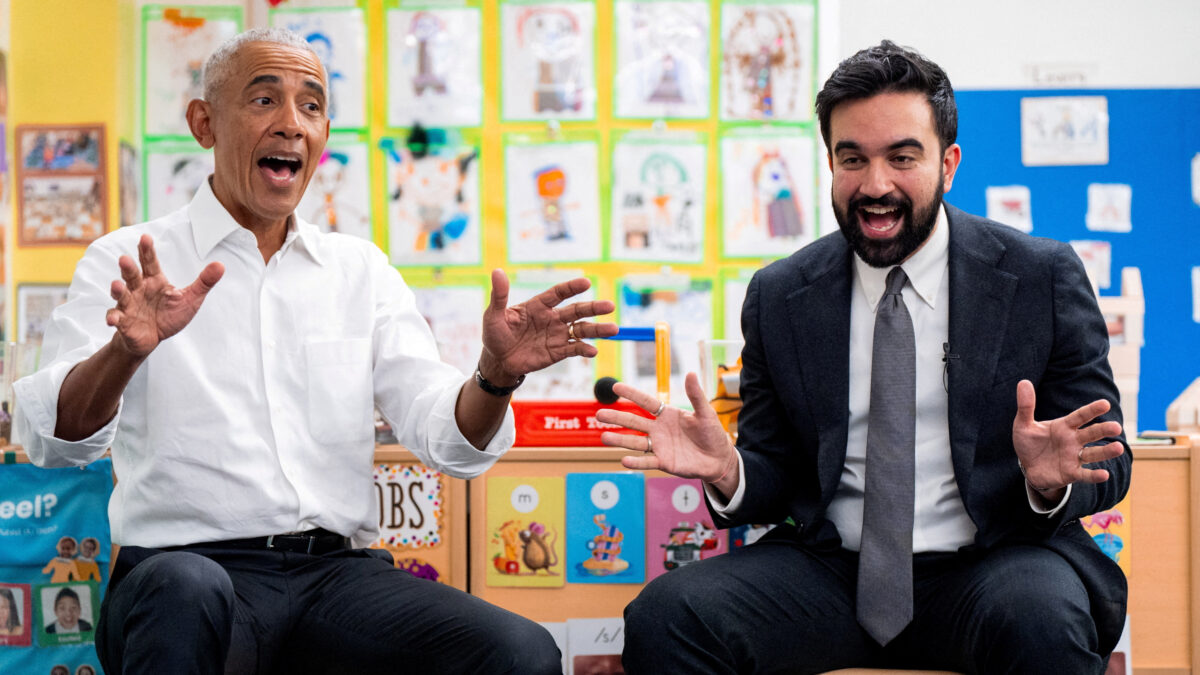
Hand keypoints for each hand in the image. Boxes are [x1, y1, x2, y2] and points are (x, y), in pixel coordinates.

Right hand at [106, 235, 223, 357]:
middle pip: (131, 275)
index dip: (147, 250)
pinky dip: (113, 319)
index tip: (145, 238)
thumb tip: (221, 265)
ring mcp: (129, 305)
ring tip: (117, 285)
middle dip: (128, 267)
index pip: (149, 262)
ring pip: (121, 295)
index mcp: (154, 281)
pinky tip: (113, 320)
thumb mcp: (190, 298)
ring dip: (117, 290)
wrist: (152, 338)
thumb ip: (204, 282)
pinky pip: (116, 318)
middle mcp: (138, 290)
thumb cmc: (169, 315)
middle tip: (124, 258)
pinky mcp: (123, 322)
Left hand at [478, 269, 616, 382]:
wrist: (498, 361)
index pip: (559, 293)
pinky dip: (585, 349)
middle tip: (610, 306)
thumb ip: (499, 295)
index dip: (572, 287)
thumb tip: (497, 271)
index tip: (586, 282)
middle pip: (577, 310)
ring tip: (613, 329)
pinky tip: (593, 351)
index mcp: (538, 306)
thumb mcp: (494, 315)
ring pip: (581, 330)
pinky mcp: (558, 352)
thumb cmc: (495, 335)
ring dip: (597, 329)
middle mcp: (552, 318)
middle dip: (594, 308)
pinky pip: (575, 349)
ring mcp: (557, 335)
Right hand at [596, 373, 737, 485]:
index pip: (646, 402)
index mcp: (667, 414)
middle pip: (634, 422)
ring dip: (620, 440)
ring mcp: (659, 446)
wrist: (719, 459)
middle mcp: (659, 429)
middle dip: (617, 417)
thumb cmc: (712, 433)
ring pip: (635, 442)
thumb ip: (696, 395)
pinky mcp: (664, 462)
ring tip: (604, 437)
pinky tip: (623, 460)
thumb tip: (691, 373)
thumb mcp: (705, 413)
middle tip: (599, 414)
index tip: (616, 387)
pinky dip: (635, 462)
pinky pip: (647, 462)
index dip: (632, 394)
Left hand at [1012, 379, 1123, 492]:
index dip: (1092, 410)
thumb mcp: (1023, 424)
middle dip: (1104, 430)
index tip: (1105, 403)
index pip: (1080, 416)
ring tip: (1118, 448)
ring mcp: (1074, 457)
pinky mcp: (1071, 473)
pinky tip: (1104, 474)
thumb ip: (1026, 406)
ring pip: (1093, 453)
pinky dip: (1094, 475)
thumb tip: (1023, 382)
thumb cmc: (1029, 443)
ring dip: (1105, 452)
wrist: (1028, 467)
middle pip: (1091, 433)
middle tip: (1117, 427)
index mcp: (1064, 426)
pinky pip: (1084, 474)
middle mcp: (1073, 440)